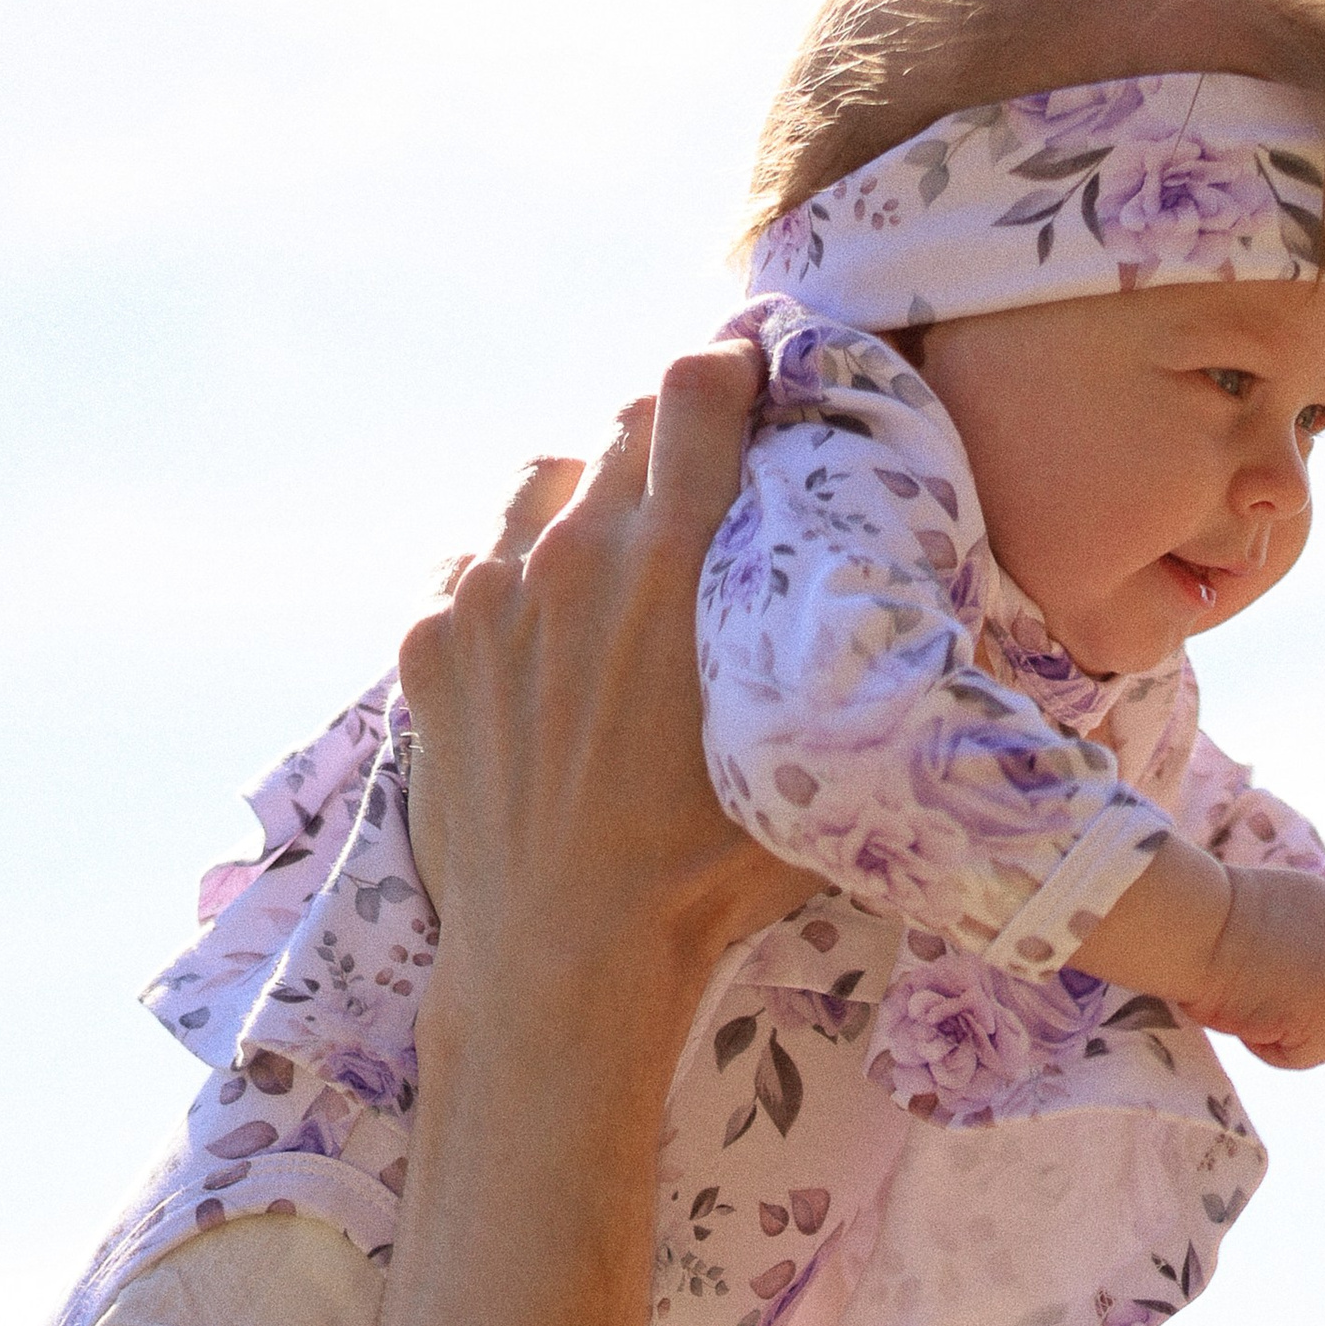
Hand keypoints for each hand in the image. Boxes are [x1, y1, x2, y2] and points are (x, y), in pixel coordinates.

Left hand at [397, 353, 811, 1083]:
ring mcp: (486, 596)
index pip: (697, 388)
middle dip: (661, 439)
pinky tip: (535, 632)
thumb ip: (832, 661)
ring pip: (537, 481)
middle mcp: (571, 555)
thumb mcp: (801, 752)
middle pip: (619, 424)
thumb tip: (895, 618)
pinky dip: (505, 578)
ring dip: (578, 500)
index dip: (728, 368)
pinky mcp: (429, 647)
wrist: (565, 957)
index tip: (745, 379)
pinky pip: (469, 562)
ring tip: (602, 563)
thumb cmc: (702, 876)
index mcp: (672, 562)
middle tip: (687, 489)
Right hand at [1199, 866, 1324, 1069]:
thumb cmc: (1195, 928)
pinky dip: (1272, 1052)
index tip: (1255, 994)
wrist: (1189, 924)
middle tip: (1252, 1018)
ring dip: (1289, 1043)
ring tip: (1244, 1020)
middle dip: (1302, 1027)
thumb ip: (1282, 954)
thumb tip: (1279, 1001)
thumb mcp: (1252, 930)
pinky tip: (1243, 1022)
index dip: (1298, 999)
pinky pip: (1307, 1055)